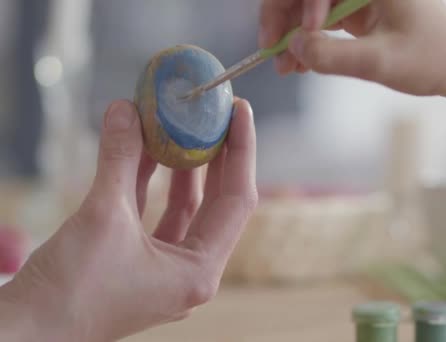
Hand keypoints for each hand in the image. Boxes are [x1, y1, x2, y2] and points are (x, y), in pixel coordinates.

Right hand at [0, 98, 257, 340]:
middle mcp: (190, 274)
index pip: (237, 200)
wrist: (26, 332)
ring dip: (184, 170)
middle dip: (218, 158)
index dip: (242, 151)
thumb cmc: (71, 288)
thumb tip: (126, 109)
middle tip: (218, 116)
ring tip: (187, 129)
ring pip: (185, 211)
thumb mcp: (103, 214)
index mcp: (199, 271)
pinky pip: (156, 218)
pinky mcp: (140, 268)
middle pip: (217, 205)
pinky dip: (152, 186)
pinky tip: (148, 153)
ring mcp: (166, 273)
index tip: (240, 111)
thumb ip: (120, 158)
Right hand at [259, 0, 445, 96]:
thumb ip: (333, 56)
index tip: (300, 37)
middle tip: (271, 50)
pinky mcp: (359, 13)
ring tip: (285, 66)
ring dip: (293, 33)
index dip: (299, 5)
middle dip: (284, 17)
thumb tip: (293, 47)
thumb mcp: (380, 62)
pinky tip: (300, 63)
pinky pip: (322, 21)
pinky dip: (309, 40)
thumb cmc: (432, 60)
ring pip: (309, 6)